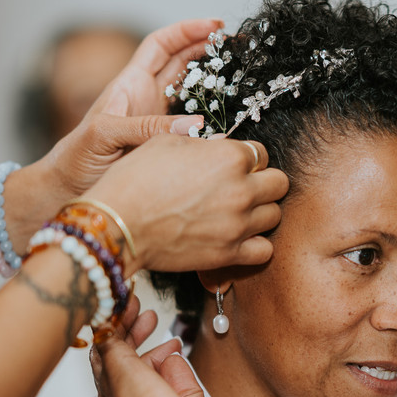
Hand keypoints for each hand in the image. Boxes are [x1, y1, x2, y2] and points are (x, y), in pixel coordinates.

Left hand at [38, 19, 221, 199]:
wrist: (68, 191)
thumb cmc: (76, 159)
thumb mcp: (105, 135)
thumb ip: (147, 128)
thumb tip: (195, 125)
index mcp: (129, 85)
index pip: (161, 45)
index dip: (186, 31)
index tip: (214, 26)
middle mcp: (146, 98)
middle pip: (182, 62)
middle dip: (208, 48)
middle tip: (237, 45)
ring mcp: (157, 121)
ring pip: (192, 92)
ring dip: (214, 81)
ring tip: (240, 73)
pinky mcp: (166, 144)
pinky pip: (194, 125)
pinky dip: (213, 118)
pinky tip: (230, 118)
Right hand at [83, 135, 288, 273]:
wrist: (117, 224)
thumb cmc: (134, 179)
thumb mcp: (165, 142)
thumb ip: (202, 143)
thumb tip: (218, 146)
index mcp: (230, 156)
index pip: (262, 153)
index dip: (247, 158)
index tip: (235, 165)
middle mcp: (241, 189)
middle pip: (280, 183)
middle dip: (264, 182)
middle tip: (245, 187)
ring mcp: (238, 224)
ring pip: (275, 216)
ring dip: (261, 212)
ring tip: (240, 213)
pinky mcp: (229, 254)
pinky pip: (265, 250)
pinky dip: (256, 245)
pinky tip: (240, 239)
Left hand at [91, 298, 222, 396]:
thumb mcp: (117, 365)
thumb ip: (112, 342)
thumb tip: (106, 326)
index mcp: (111, 386)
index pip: (108, 350)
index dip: (115, 324)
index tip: (125, 301)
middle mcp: (134, 393)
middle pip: (131, 356)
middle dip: (136, 332)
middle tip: (146, 312)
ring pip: (156, 366)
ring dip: (158, 346)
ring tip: (166, 331)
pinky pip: (181, 377)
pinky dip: (178, 362)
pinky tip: (178, 352)